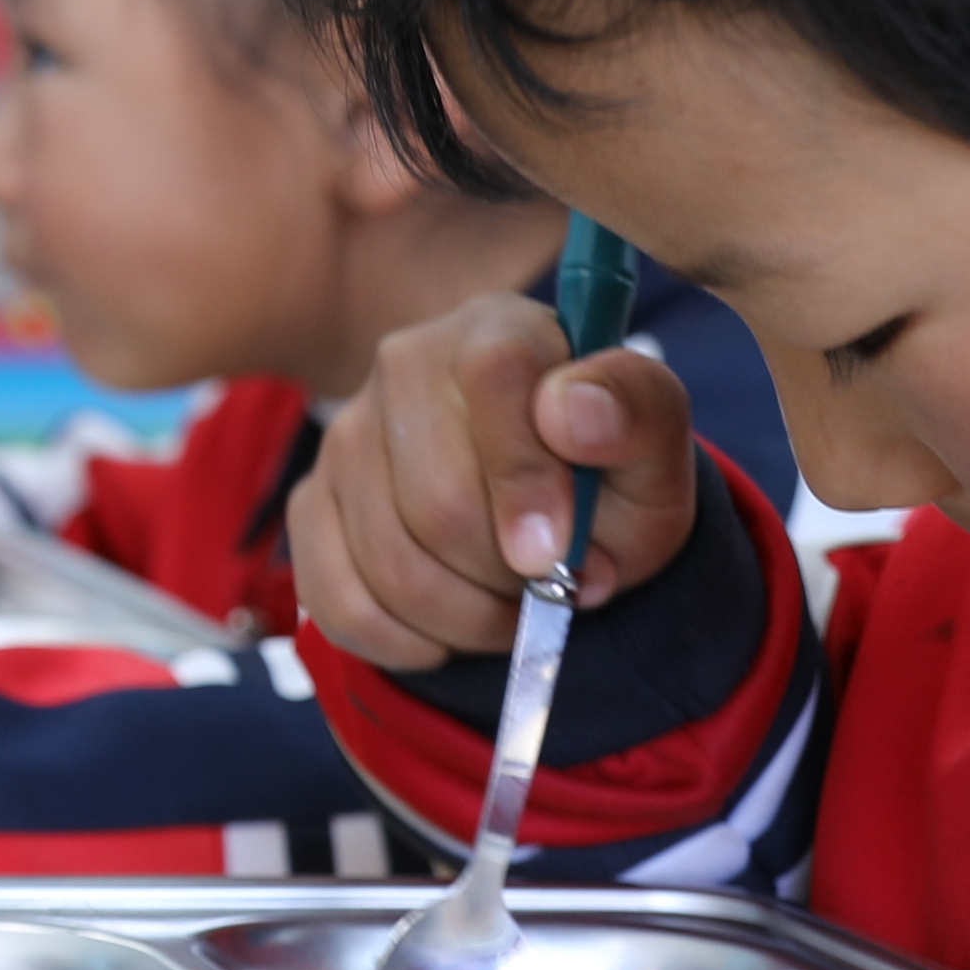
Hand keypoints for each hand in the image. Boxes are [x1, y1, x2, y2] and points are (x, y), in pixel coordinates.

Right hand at [286, 286, 702, 672]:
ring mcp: (346, 434)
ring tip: (508, 610)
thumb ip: (636, 415)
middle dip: (504, 575)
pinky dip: (401, 640)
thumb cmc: (607, 479)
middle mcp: (406, 363)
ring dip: (463, 617)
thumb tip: (571, 410)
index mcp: (500, 329)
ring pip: (388, 560)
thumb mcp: (657, 450)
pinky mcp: (312, 502)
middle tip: (548, 589)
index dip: (525, 476)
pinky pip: (337, 596)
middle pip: (435, 498)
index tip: (555, 553)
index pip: (494, 374)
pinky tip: (445, 634)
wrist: (557, 521)